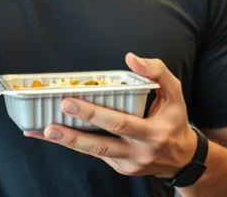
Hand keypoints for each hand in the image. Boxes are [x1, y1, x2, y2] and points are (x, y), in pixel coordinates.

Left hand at [25, 52, 198, 178]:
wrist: (182, 159)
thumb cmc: (175, 120)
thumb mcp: (175, 93)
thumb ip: (157, 72)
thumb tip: (131, 58)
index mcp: (153, 133)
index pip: (119, 123)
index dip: (93, 113)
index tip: (70, 101)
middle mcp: (139, 152)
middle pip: (101, 146)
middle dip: (73, 135)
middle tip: (49, 124)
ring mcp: (128, 164)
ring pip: (94, 153)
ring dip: (67, 143)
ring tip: (43, 132)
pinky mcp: (120, 168)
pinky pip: (96, 154)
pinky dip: (76, 144)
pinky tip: (55, 135)